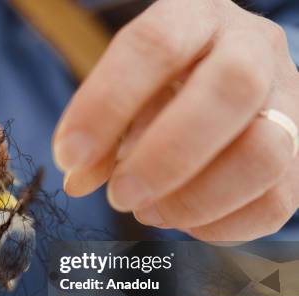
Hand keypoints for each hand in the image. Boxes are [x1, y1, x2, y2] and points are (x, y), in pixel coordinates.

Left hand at [52, 0, 298, 240]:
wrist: (226, 83)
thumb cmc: (162, 88)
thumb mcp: (124, 94)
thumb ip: (98, 135)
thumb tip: (77, 182)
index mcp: (195, 16)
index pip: (156, 44)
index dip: (107, 103)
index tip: (69, 156)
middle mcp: (253, 49)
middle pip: (231, 89)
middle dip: (164, 156)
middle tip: (118, 196)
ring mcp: (289, 102)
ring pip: (263, 153)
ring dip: (194, 199)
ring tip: (147, 211)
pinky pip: (275, 202)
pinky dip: (219, 225)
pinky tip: (182, 220)